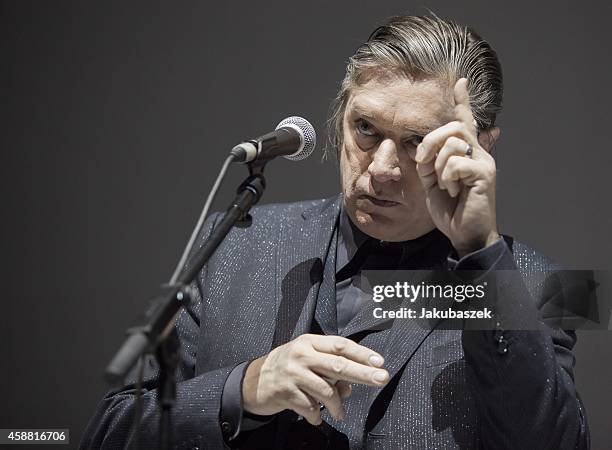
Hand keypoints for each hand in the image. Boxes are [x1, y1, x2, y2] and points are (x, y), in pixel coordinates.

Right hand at [242, 334, 388, 424]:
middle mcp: (301, 355)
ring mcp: (293, 374)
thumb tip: (350, 387)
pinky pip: (311, 408)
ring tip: (340, 413)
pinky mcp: (285, 393)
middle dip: (362, 373)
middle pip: (338, 364)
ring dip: (338, 406)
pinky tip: (317, 416)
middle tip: (381, 379)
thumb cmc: (287, 367)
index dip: (361, 353)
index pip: (340, 345)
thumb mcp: (307, 360)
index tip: (379, 362)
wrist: (252, 381)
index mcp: (309, 342)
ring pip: (326, 390)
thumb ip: (329, 368)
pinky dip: (318, 415)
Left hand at [415, 78, 499, 256]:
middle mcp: (478, 153)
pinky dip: (447, 178)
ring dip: (439, 165)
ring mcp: (483, 162)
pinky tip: (453, 191)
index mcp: (465, 153)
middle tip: (423, 162)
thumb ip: (430, 161)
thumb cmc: (451, 209)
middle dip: (430, 141)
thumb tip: (426, 147)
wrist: (464, 233)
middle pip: (453, 127)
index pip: (465, 121)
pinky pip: (457, 162)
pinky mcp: (484, 174)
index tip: (459, 81)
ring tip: (445, 185)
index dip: (462, 102)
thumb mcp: (432, 181)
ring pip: (453, 143)